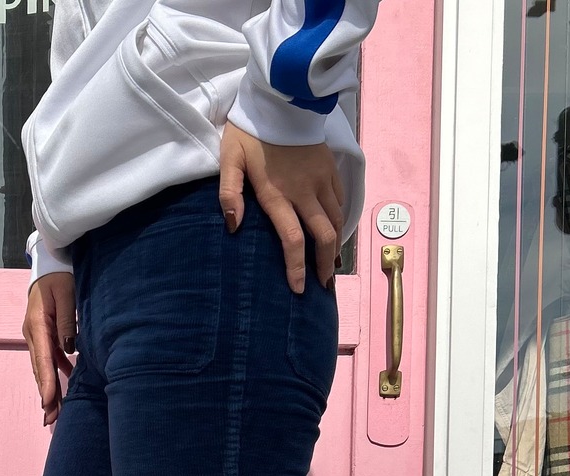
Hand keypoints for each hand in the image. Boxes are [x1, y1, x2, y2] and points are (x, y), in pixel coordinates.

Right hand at [22, 271, 76, 428]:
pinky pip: (49, 358)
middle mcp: (33, 333)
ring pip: (43, 367)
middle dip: (45, 394)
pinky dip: (55, 373)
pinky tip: (65, 386)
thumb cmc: (60, 274)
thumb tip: (68, 348)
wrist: (50, 263)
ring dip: (49, 389)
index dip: (46, 382)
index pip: (42, 358)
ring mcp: (37, 335)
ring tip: (55, 412)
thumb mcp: (66, 292)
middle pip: (39, 369)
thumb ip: (66, 320)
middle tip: (51, 418)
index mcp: (37, 324)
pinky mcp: (44, 334)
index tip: (48, 401)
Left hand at [218, 124, 344, 292]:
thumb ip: (229, 193)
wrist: (282, 94)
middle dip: (325, 263)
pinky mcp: (330, 167)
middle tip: (324, 284)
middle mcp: (305, 190)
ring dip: (335, 245)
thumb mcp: (229, 159)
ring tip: (331, 263)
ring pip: (336, 220)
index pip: (293, 239)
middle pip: (323, 235)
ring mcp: (321, 178)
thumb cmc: (249, 129)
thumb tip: (233, 226)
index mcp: (278, 193)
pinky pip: (340, 200)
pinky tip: (335, 231)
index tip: (299, 289)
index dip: (298, 267)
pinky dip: (340, 220)